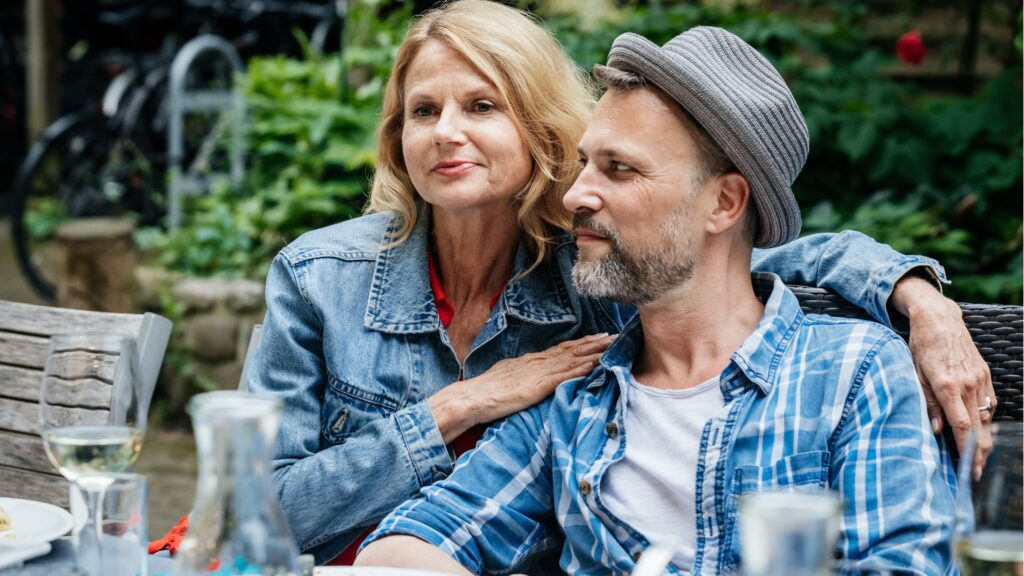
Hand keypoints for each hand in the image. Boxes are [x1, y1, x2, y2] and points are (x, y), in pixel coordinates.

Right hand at [429, 333, 615, 442]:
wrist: (473, 397)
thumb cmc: (487, 390)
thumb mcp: (508, 375)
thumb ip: (523, 372)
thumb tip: (532, 371)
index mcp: (531, 360)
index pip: (562, 348)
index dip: (582, 342)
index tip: (598, 336)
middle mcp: (537, 362)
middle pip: (571, 349)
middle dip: (594, 342)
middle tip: (614, 335)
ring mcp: (538, 373)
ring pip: (571, 359)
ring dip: (592, 352)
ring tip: (610, 346)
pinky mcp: (537, 387)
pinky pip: (562, 377)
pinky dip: (579, 370)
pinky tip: (592, 366)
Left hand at [891, 275, 994, 474]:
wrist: (940, 319)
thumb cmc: (920, 346)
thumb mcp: (913, 373)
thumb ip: (926, 403)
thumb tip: (936, 431)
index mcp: (947, 385)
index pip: (962, 425)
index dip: (965, 449)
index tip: (965, 467)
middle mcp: (968, 384)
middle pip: (978, 427)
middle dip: (977, 453)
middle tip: (973, 474)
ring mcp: (980, 379)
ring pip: (986, 418)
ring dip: (984, 440)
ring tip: (976, 460)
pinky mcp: (985, 376)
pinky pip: (989, 404)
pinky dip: (986, 422)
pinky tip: (981, 434)